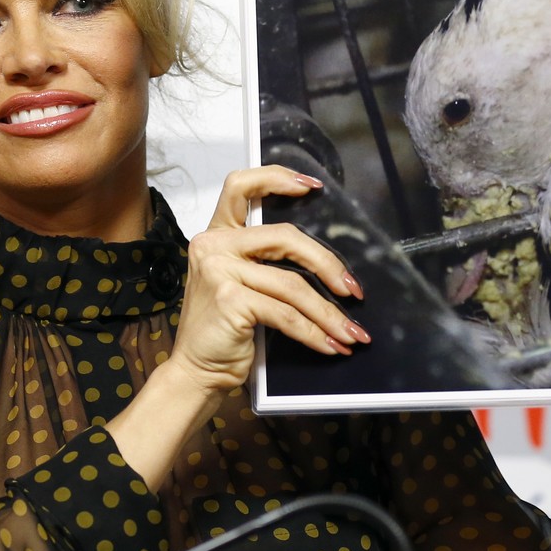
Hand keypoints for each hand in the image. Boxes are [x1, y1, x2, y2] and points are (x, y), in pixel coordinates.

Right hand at [168, 165, 368, 394]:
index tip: (312, 186)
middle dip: (327, 264)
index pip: (240, 186)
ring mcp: (220, 271)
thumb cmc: (225, 331)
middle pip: (285, 237)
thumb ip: (266, 262)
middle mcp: (214, 246)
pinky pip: (286, 314)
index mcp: (217, 235)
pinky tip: (330, 344)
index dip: (276, 178)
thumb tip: (327, 261)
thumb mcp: (241, 284)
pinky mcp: (231, 299)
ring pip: (293, 285)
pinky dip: (314, 332)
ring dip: (329, 313)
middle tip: (353, 289)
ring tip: (351, 332)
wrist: (197, 372)